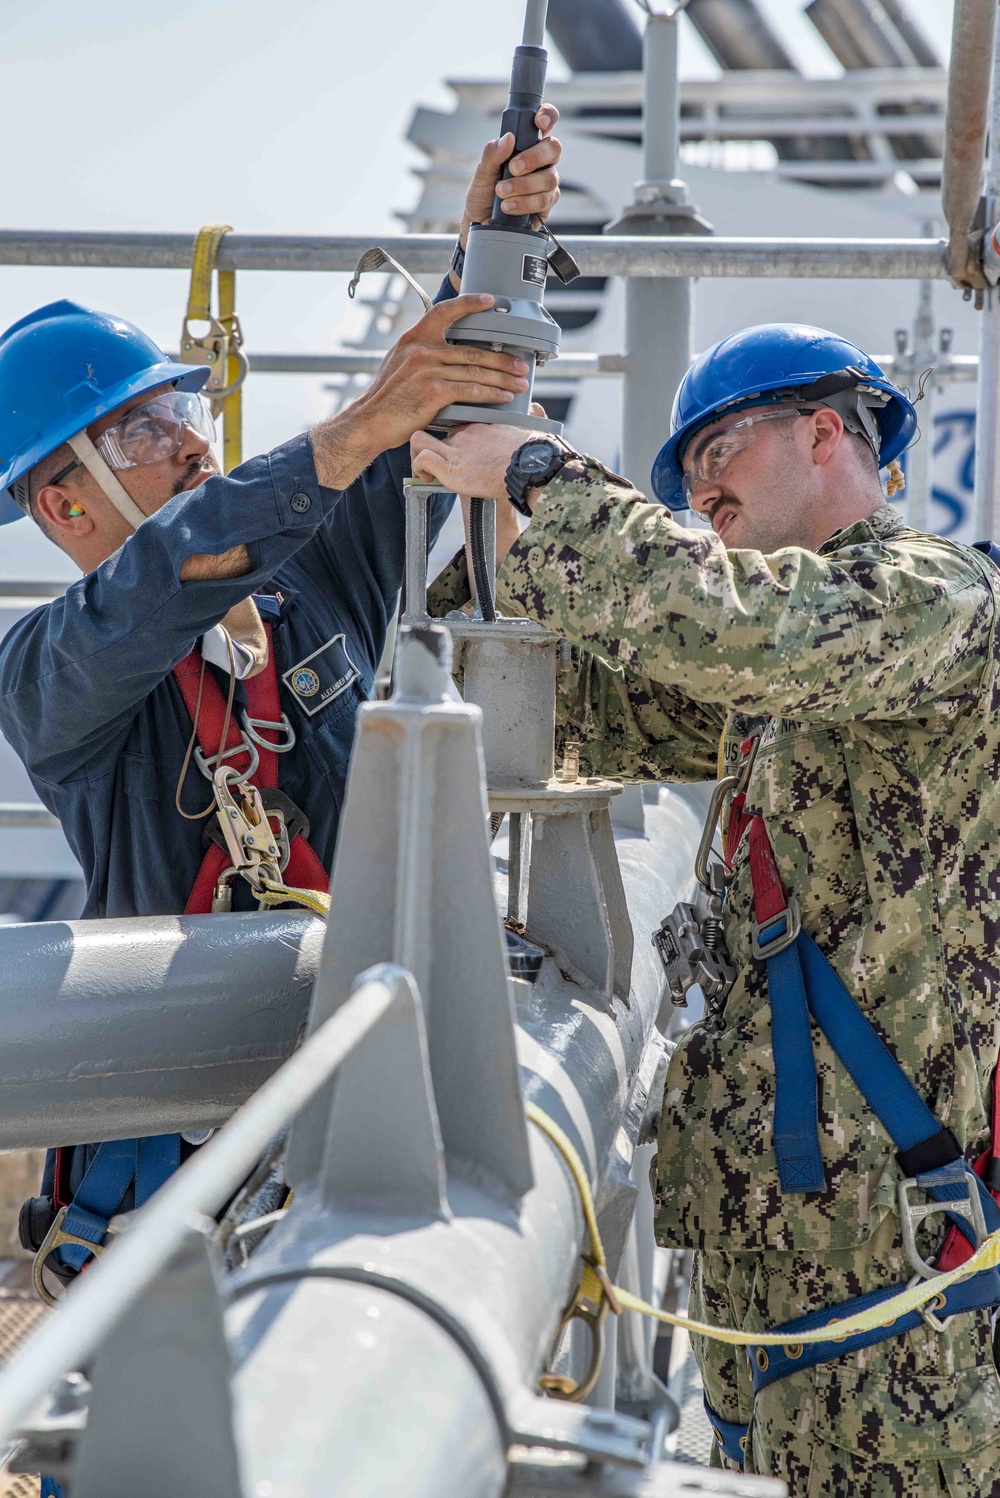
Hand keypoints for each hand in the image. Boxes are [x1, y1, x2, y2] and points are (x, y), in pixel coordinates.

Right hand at [325, 295, 529, 464]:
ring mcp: (428, 370)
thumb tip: (446, 352)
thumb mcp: (399, 363)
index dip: (469, 303)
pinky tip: (503, 397)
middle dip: (502, 359)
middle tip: (521, 365)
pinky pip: (470, 390)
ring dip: (502, 378)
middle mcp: (422, 350)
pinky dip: (491, 394)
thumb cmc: (387, 398)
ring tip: (520, 383)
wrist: (370, 421)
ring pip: (476, 371)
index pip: (444, 311)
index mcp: (414, 338)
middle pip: (472, 350)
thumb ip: (421, 353)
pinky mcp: (433, 392)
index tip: (490, 301)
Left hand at [411, 421, 549, 504]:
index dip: (448, 441)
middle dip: (425, 445)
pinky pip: (422, 460)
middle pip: (431, 429)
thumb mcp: (529, 429)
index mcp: (480, 428)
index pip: (453, 427)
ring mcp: (456, 451)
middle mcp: (464, 436)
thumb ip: (529, 419)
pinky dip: (419, 469)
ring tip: (426, 471)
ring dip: (416, 455)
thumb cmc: (536, 454)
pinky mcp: (452, 469)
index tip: (451, 454)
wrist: (534, 466)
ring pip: (418, 440)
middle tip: (430, 462)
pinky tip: (427, 478)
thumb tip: (536, 408)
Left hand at [452, 105, 560, 287]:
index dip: (547, 117)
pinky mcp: (546, 206)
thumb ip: (492, 154)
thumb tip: (507, 139)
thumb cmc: (482, 195)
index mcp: (526, 146)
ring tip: (502, 193)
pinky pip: (544, 201)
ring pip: (550, 178)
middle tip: (513, 168)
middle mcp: (541, 163)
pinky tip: (509, 207)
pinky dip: (525, 203)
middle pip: (554, 149)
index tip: (539, 122)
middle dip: (534, 158)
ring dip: (524, 186)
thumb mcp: (481, 173)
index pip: (545, 123)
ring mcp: (546, 184)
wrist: (480, 224)